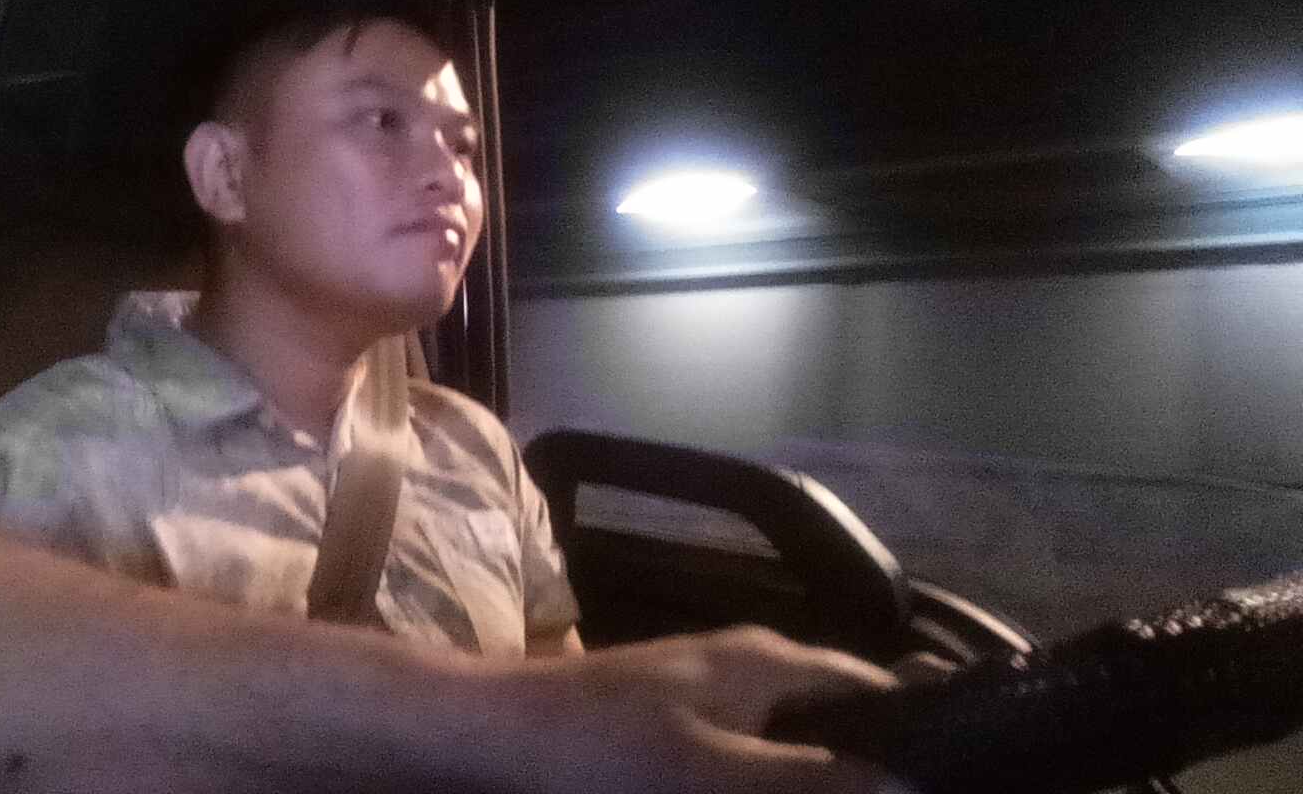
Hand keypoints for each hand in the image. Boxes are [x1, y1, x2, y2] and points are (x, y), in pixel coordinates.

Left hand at [507, 626, 910, 793]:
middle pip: (836, 712)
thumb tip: (910, 779)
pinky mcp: (673, 722)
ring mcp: (707, 690)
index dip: (919, 727)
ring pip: (790, 734)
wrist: (490, 737)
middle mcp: (747, 665)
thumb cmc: (603, 752)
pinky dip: (767, 772)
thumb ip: (812, 779)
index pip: (874, 686)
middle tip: (904, 790)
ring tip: (850, 791)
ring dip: (815, 769)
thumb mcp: (715, 776)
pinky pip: (747, 747)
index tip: (954, 770)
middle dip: (866, 757)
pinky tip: (768, 791)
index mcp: (769, 664)